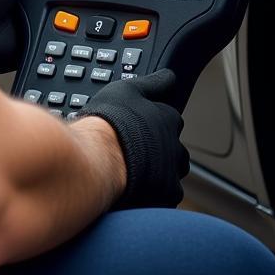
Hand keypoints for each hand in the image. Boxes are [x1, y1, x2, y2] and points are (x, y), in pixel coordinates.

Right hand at [80, 68, 189, 208]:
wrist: (99, 160)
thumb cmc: (110, 123)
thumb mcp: (128, 89)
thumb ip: (152, 83)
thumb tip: (169, 76)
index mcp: (167, 119)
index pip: (170, 120)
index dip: (153, 126)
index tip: (140, 131)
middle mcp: (174, 145)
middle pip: (175, 150)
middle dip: (160, 152)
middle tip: (136, 154)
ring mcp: (171, 172)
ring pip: (172, 174)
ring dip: (159, 174)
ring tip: (136, 175)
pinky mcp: (165, 196)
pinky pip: (165, 198)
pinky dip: (154, 195)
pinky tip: (137, 192)